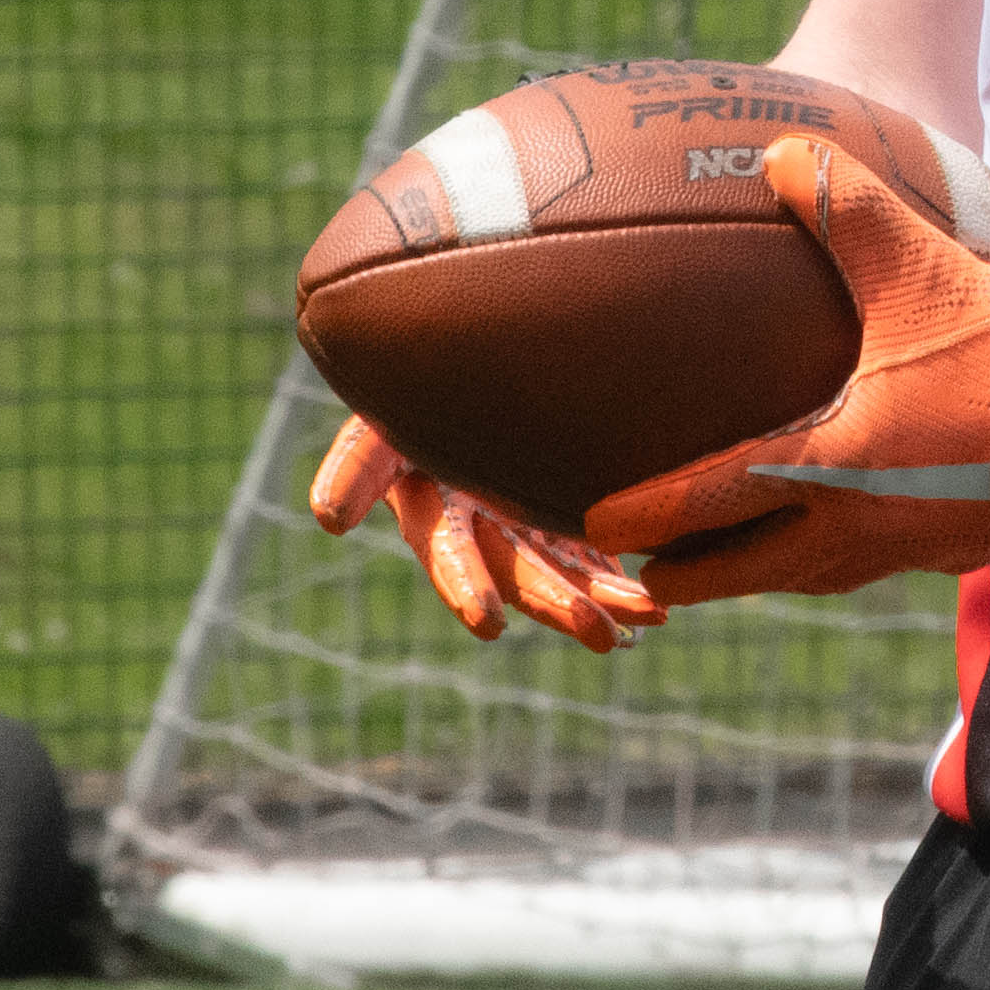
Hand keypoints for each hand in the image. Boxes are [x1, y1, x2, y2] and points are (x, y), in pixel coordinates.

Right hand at [309, 411, 666, 656]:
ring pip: (562, 568)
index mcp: (428, 507)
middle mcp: (475, 523)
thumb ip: (356, 464)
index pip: (446, 554)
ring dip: (602, 598)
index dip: (464, 587)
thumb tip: (328, 519)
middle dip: (556, 603)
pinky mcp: (556, 506)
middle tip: (602, 635)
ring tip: (651, 619)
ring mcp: (518, 517)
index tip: (488, 628)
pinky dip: (621, 575)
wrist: (452, 355)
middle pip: (516, 569)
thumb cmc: (407, 379)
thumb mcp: (377, 416)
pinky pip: (591, 549)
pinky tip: (660, 602)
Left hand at [584, 135, 989, 601]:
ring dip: (761, 571)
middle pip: (750, 569)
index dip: (648, 514)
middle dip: (692, 574)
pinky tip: (848, 525)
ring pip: (812, 574)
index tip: (593, 526)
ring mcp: (914, 547)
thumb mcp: (926, 267)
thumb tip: (781, 152)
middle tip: (639, 575)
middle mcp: (862, 526)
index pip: (714, 500)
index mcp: (835, 467)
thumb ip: (849, 208)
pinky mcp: (960, 548)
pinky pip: (872, 561)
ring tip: (729, 562)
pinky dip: (832, 555)